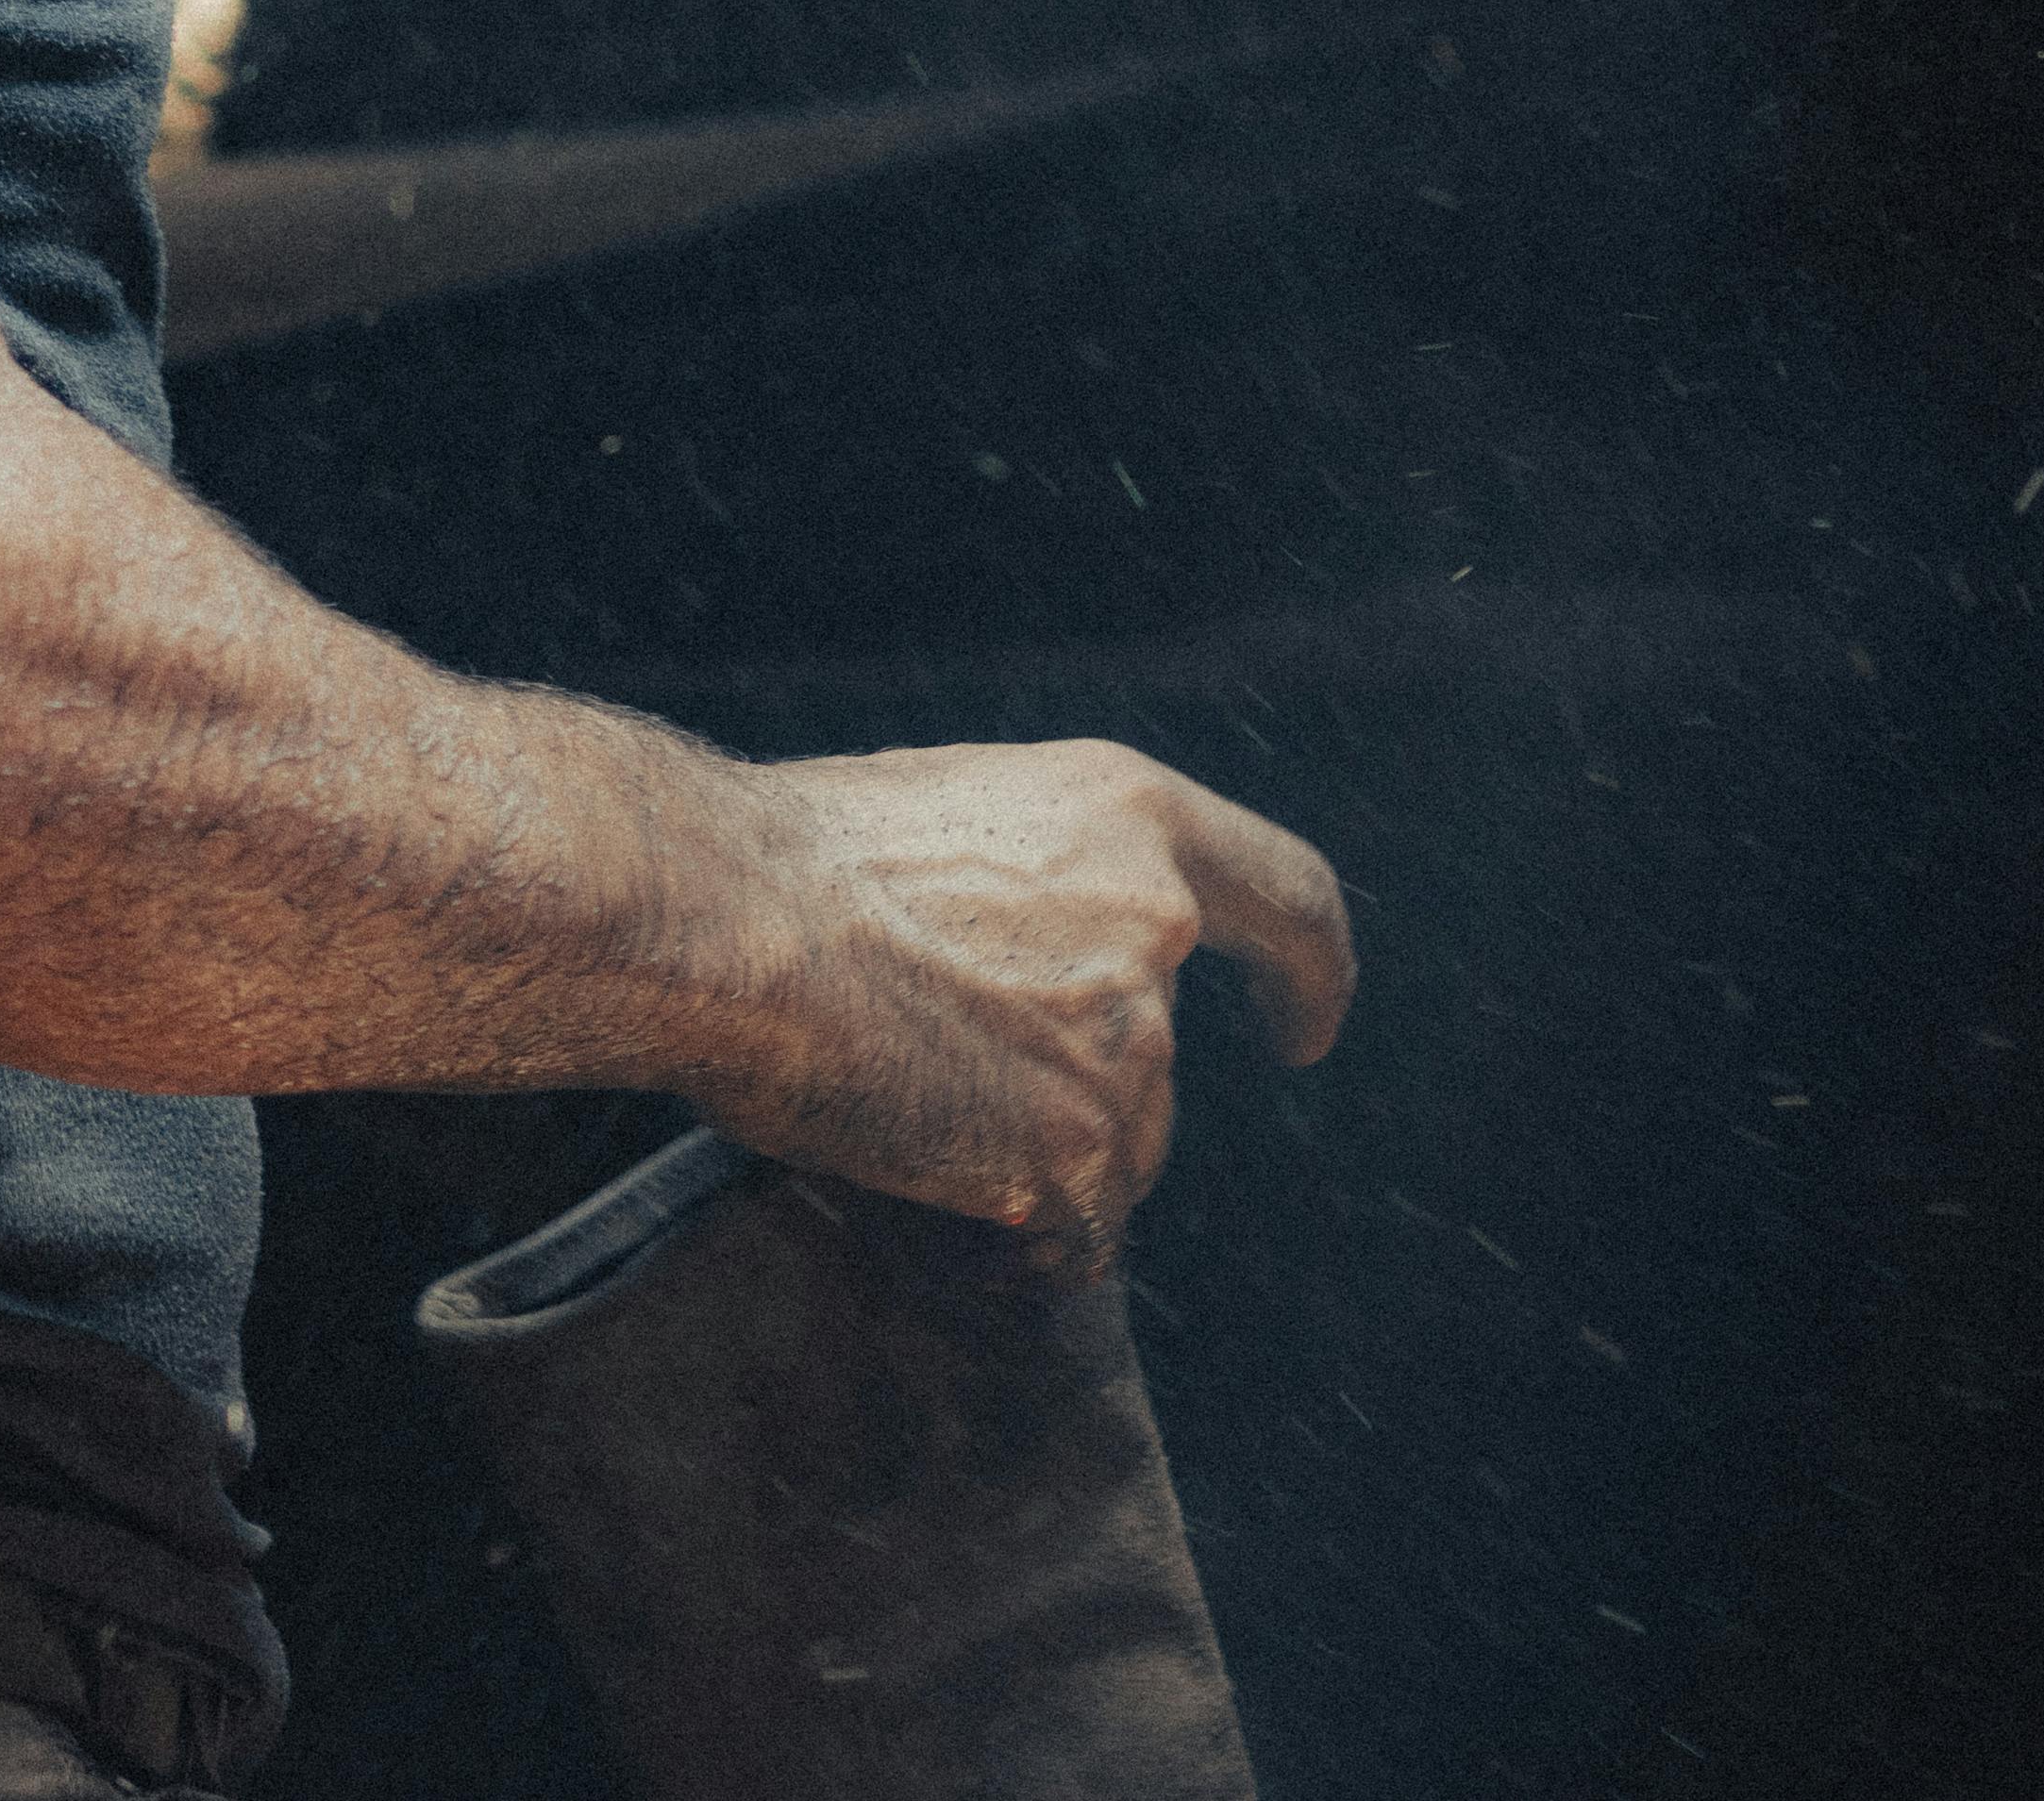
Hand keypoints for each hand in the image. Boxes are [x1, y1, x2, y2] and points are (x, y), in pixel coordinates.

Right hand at [701, 737, 1352, 1281]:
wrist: (733, 921)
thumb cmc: (796, 855)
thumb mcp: (946, 809)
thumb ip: (1027, 876)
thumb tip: (1021, 943)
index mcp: (1127, 816)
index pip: (1286, 893)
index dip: (1310, 968)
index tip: (1301, 1028)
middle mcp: (1153, 924)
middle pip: (1158, 1061)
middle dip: (1077, 1095)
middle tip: (956, 1084)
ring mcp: (1127, 1046)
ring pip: (1110, 1150)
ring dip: (1030, 1155)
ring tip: (904, 1108)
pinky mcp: (1081, 1155)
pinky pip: (1069, 1234)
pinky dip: (1012, 1235)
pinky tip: (932, 1194)